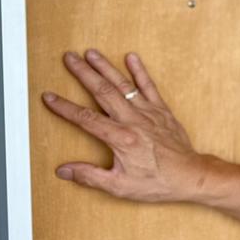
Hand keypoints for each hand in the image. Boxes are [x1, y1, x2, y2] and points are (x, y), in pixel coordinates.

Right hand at [42, 50, 202, 202]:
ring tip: (91, 53)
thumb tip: (64, 171)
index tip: (49, 97)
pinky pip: (149, 86)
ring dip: (106, 67)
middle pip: (102, 91)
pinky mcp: (162, 111)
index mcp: (121, 138)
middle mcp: (133, 120)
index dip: (64, 107)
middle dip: (83, 73)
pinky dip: (140, 71)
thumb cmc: (158, 182)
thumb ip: (90, 176)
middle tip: (69, 58)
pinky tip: (132, 57)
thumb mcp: (120, 186)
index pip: (85, 118)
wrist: (190, 175)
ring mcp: (148, 112)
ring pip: (123, 84)